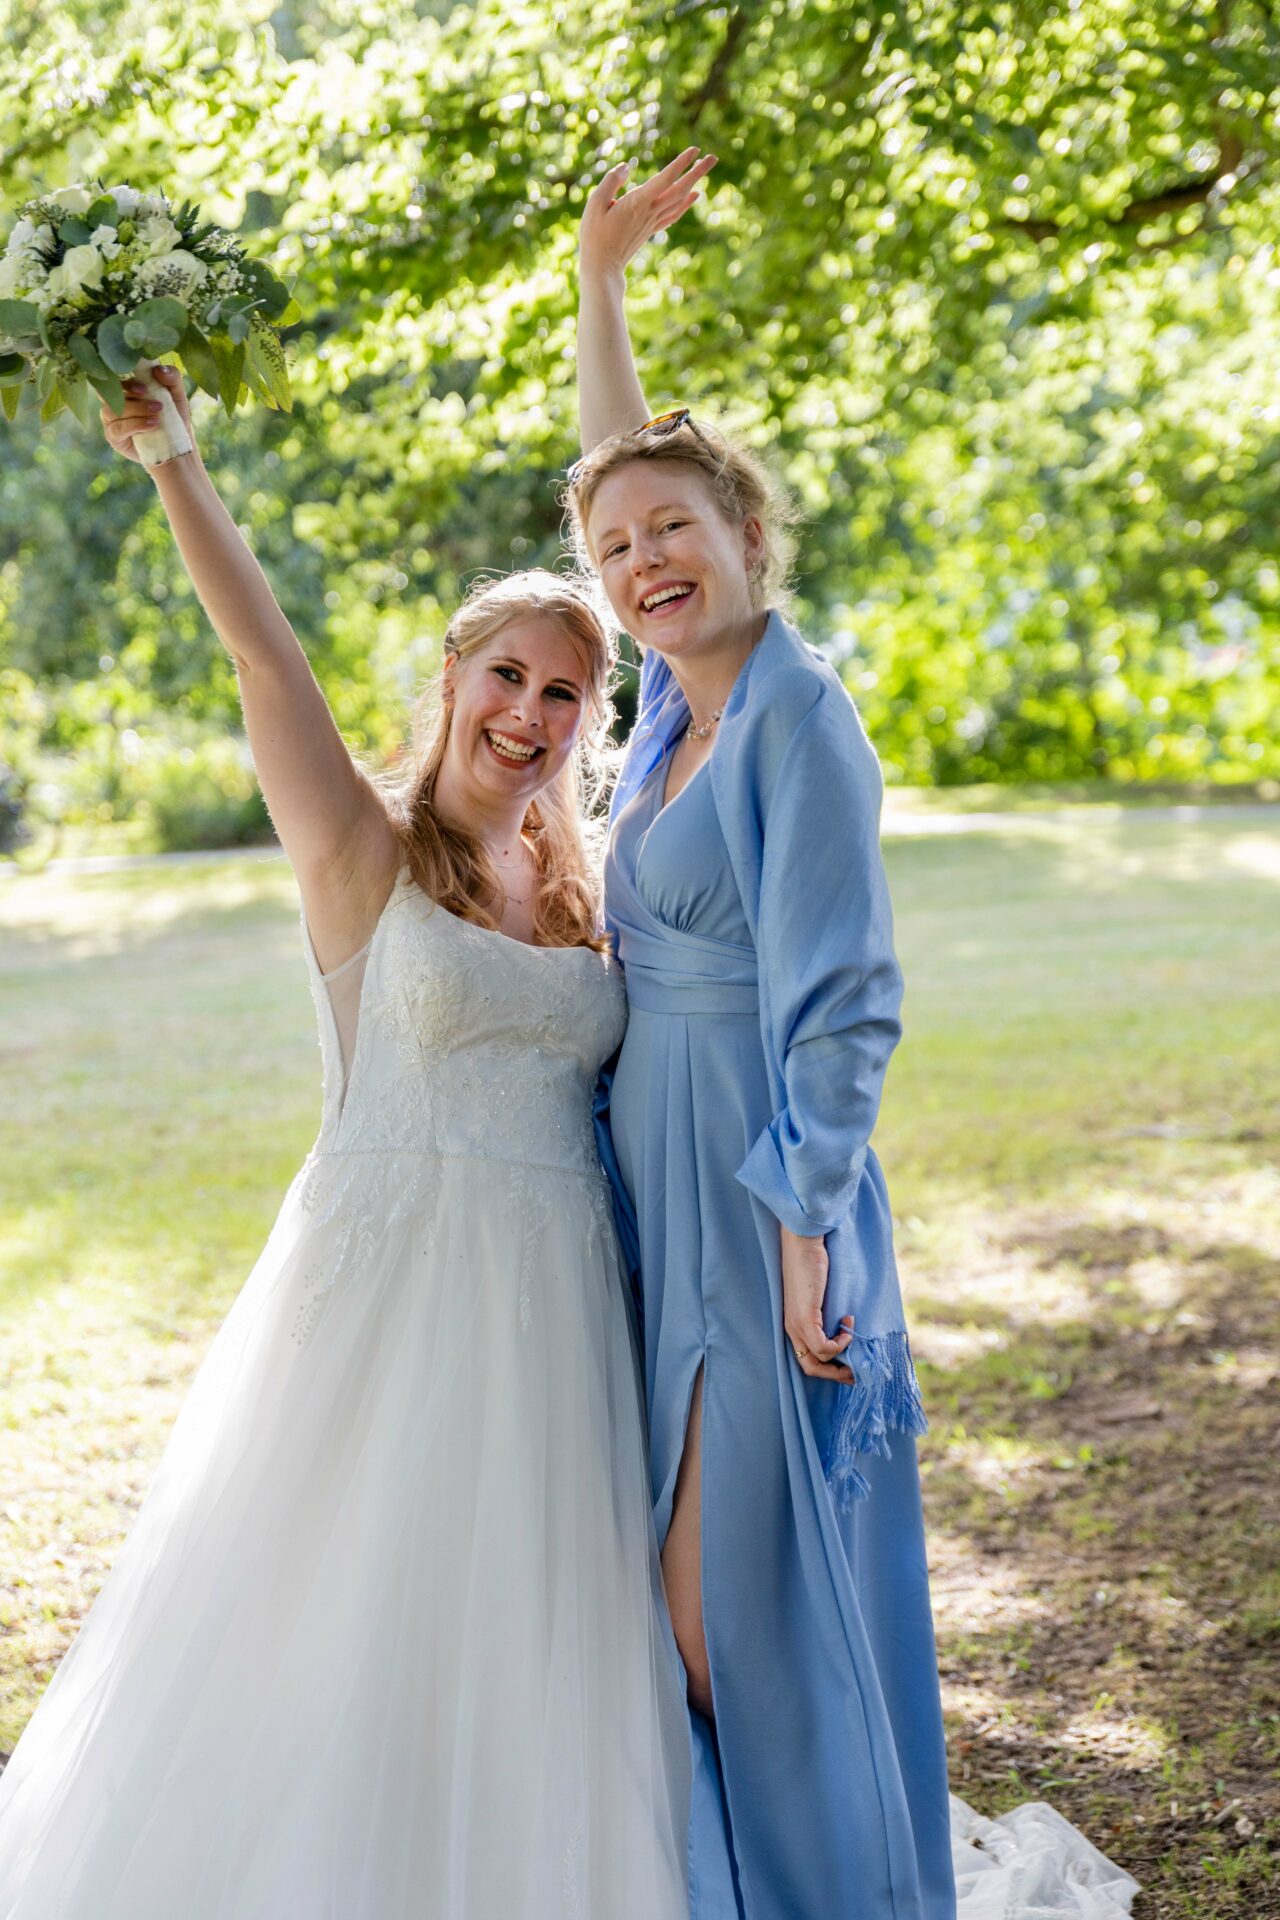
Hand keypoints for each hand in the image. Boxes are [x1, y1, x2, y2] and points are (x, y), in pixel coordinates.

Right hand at [99, 364, 195, 466]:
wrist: (177, 447)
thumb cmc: (174, 418)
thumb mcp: (176, 395)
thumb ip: (171, 377)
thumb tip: (157, 369)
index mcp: (126, 388)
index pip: (115, 377)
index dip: (125, 380)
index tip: (144, 388)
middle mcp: (114, 401)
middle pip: (111, 393)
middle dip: (132, 396)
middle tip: (157, 405)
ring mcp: (112, 420)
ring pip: (112, 409)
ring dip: (136, 411)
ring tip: (158, 416)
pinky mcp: (113, 437)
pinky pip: (117, 428)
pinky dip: (135, 425)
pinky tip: (152, 425)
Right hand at [578, 146, 716, 286]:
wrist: (603, 267)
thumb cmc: (595, 235)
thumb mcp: (595, 204)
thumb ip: (611, 182)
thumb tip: (627, 167)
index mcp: (638, 202)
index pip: (665, 179)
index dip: (681, 164)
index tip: (695, 150)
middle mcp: (650, 211)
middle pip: (679, 188)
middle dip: (697, 171)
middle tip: (713, 157)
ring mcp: (652, 221)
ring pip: (679, 199)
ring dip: (694, 182)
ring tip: (706, 167)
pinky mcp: (651, 229)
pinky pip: (674, 213)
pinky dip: (686, 203)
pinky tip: (695, 195)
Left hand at [781, 1226, 855, 1381]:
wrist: (802, 1243)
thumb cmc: (812, 1264)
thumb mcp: (818, 1296)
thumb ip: (825, 1314)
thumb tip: (844, 1326)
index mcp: (792, 1325)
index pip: (806, 1361)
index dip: (828, 1371)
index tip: (849, 1369)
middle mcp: (791, 1329)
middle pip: (810, 1368)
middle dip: (835, 1375)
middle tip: (855, 1372)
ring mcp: (796, 1324)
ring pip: (817, 1361)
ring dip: (841, 1358)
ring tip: (854, 1341)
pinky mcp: (804, 1317)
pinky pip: (823, 1346)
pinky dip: (840, 1343)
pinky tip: (848, 1324)